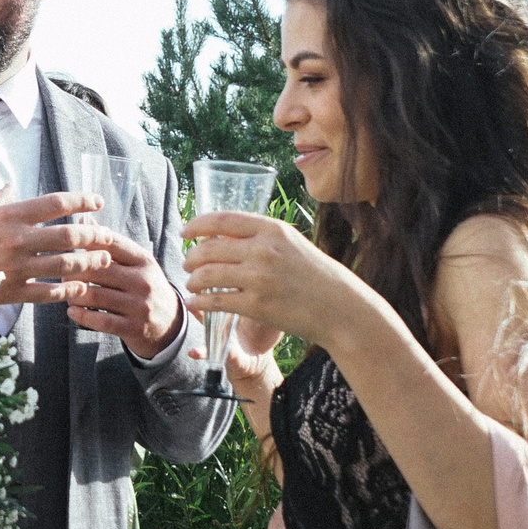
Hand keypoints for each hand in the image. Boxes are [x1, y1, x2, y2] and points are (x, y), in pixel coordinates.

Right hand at [0, 192, 125, 310]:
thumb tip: (12, 185)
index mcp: (9, 214)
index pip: (55, 202)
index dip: (81, 200)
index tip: (98, 201)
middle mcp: (17, 239)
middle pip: (69, 235)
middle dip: (95, 235)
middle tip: (109, 236)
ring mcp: (16, 267)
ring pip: (65, 265)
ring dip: (89, 263)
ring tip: (104, 261)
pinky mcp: (11, 291)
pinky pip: (48, 293)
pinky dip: (68, 291)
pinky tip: (80, 289)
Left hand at [55, 225, 183, 358]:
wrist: (170, 324)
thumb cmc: (144, 286)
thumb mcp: (136, 263)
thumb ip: (111, 244)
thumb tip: (83, 218)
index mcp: (144, 260)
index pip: (112, 243)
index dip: (86, 241)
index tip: (67, 244)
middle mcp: (144, 281)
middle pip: (100, 269)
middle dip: (75, 269)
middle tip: (59, 270)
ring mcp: (140, 306)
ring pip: (96, 295)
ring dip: (73, 293)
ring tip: (64, 291)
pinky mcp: (133, 328)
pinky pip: (101, 320)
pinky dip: (82, 315)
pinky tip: (71, 310)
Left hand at [181, 211, 378, 359]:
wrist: (342, 308)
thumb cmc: (318, 276)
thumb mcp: (292, 244)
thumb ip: (262, 238)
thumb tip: (224, 236)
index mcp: (273, 229)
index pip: (222, 220)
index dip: (197, 224)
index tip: (185, 232)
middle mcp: (264, 250)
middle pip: (209, 248)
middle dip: (191, 257)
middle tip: (187, 264)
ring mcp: (260, 278)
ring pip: (207, 274)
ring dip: (193, 280)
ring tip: (192, 285)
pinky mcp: (257, 305)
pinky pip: (216, 300)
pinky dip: (200, 302)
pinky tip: (197, 303)